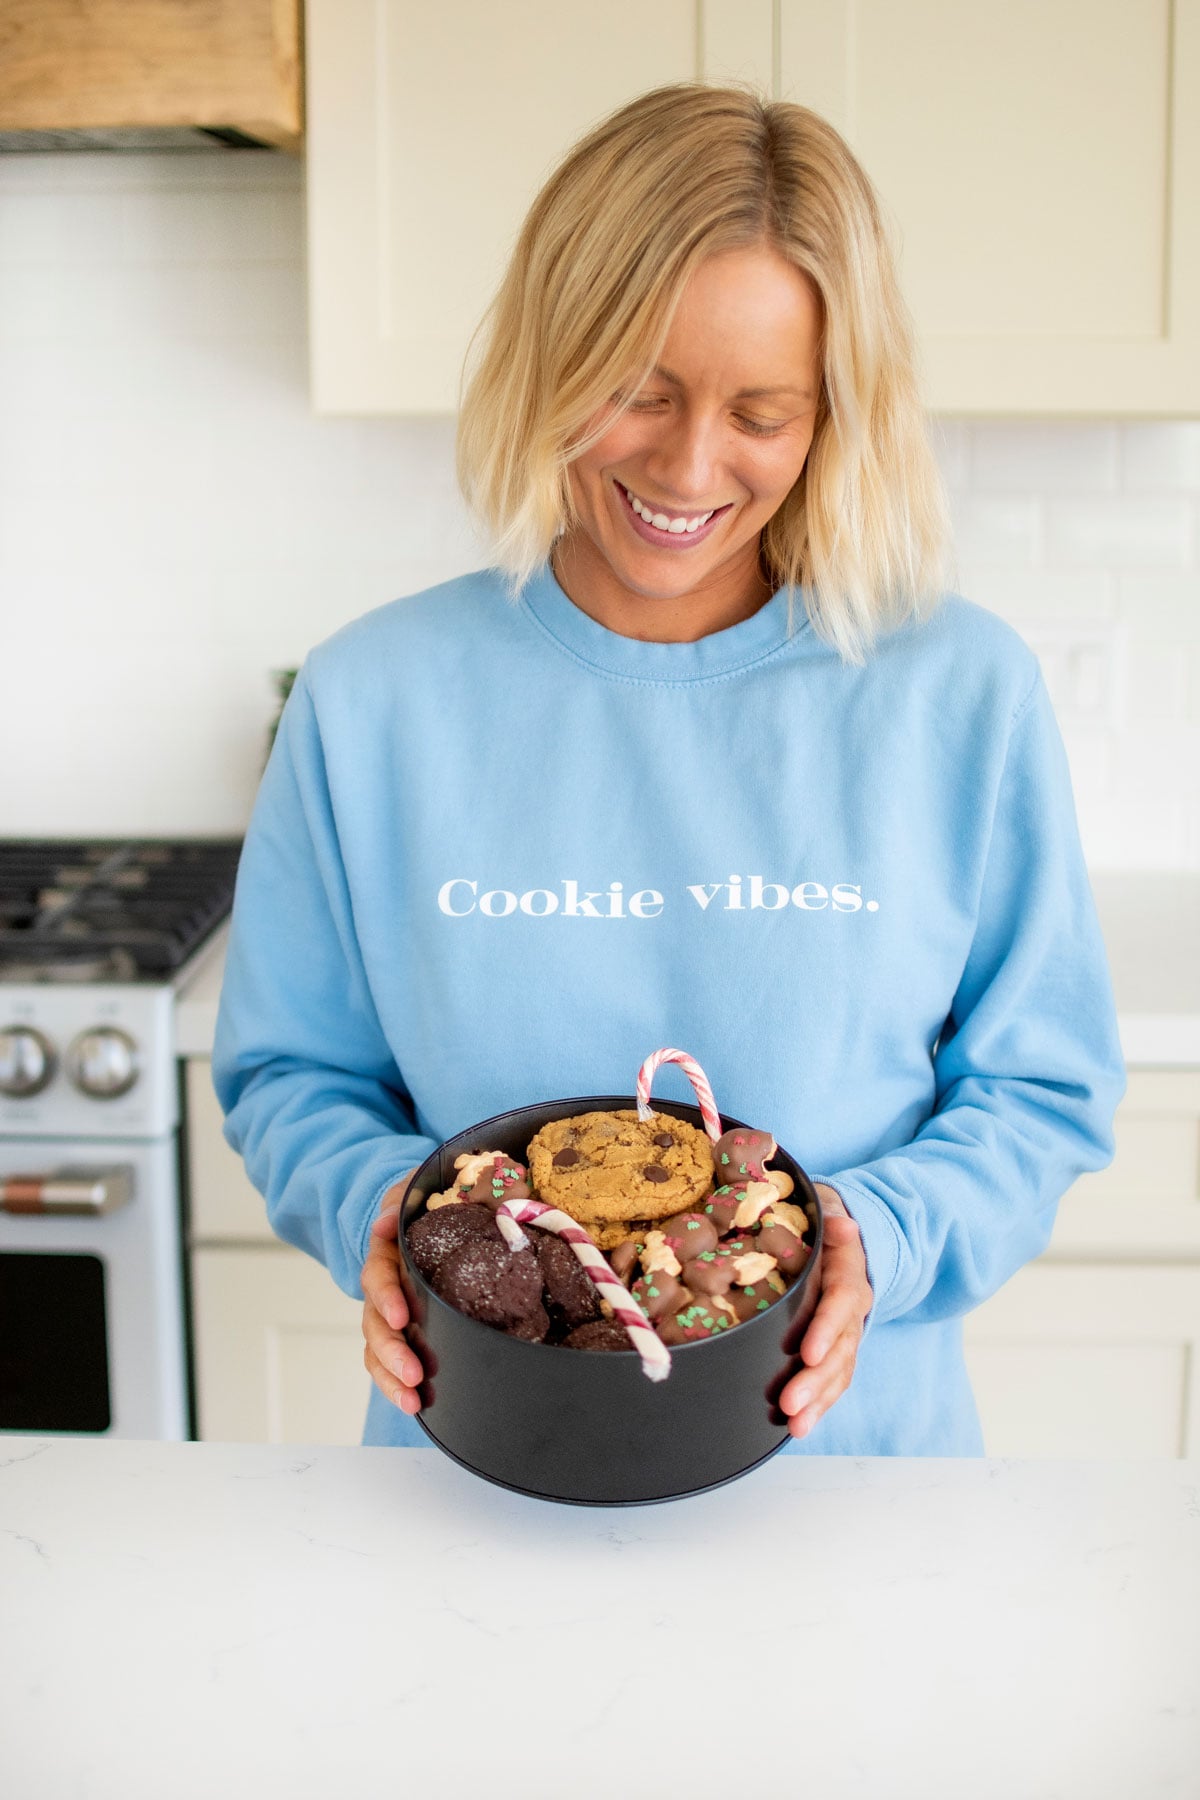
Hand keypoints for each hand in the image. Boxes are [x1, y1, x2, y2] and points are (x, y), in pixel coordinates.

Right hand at [361, 1172, 423, 1412]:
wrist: (429, 1213)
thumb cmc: (429, 1201)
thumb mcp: (418, 1188)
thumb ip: (403, 1199)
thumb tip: (383, 1225)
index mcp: (388, 1251)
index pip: (378, 1274)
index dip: (386, 1296)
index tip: (400, 1317)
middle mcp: (384, 1287)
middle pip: (375, 1323)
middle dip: (392, 1350)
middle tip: (413, 1372)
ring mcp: (391, 1313)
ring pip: (378, 1349)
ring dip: (392, 1377)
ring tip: (413, 1400)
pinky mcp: (404, 1332)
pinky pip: (391, 1362)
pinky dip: (397, 1385)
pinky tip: (416, 1404)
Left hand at [779, 1183, 871, 1440]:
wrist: (839, 1235)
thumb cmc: (821, 1224)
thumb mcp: (826, 1210)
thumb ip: (833, 1217)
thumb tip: (846, 1225)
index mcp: (848, 1275)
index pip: (842, 1303)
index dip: (827, 1328)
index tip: (808, 1353)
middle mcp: (852, 1310)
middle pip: (840, 1349)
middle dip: (816, 1380)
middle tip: (789, 1405)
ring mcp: (845, 1333)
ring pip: (838, 1371)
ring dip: (818, 1401)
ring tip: (795, 1426)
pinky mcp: (835, 1350)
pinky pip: (832, 1381)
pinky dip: (818, 1405)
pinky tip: (797, 1428)